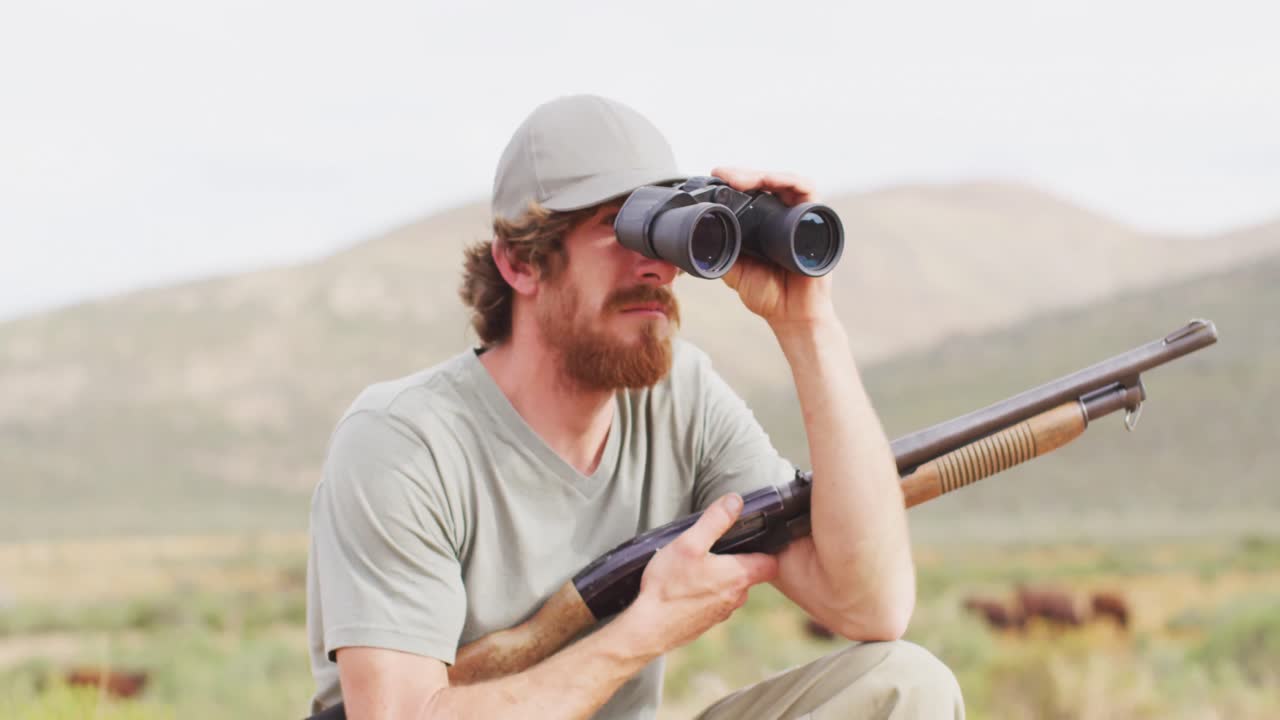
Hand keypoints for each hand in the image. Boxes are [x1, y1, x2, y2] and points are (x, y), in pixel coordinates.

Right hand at [617, 494, 778, 655]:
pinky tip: (685, 588)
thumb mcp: (689, 543)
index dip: (766, 550)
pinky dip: (706, 594)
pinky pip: (714, 603)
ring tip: (695, 568)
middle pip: (749, 575)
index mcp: (738, 575)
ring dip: (719, 579)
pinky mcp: (706, 623)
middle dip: (737, 562)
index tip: (753, 539)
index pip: (771, 564)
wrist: (648, 628)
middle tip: (715, 549)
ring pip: (731, 589)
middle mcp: (736, 597)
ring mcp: (722, 613)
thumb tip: (735, 501)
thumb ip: (715, 520)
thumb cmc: (668, 586)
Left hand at [711, 166, 836, 329]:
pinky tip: (771, 182)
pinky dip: (789, 180)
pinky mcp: (817, 219)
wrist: (791, 315)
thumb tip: (700, 234)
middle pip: (766, 181)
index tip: (715, 176)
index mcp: (762, 222)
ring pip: (784, 181)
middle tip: (723, 175)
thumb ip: (722, 251)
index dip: (733, 180)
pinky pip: (808, 191)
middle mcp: (783, 215)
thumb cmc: (768, 294)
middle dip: (743, 174)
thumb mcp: (734, 269)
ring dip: (762, 174)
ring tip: (740, 179)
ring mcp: (800, 216)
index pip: (750, 191)